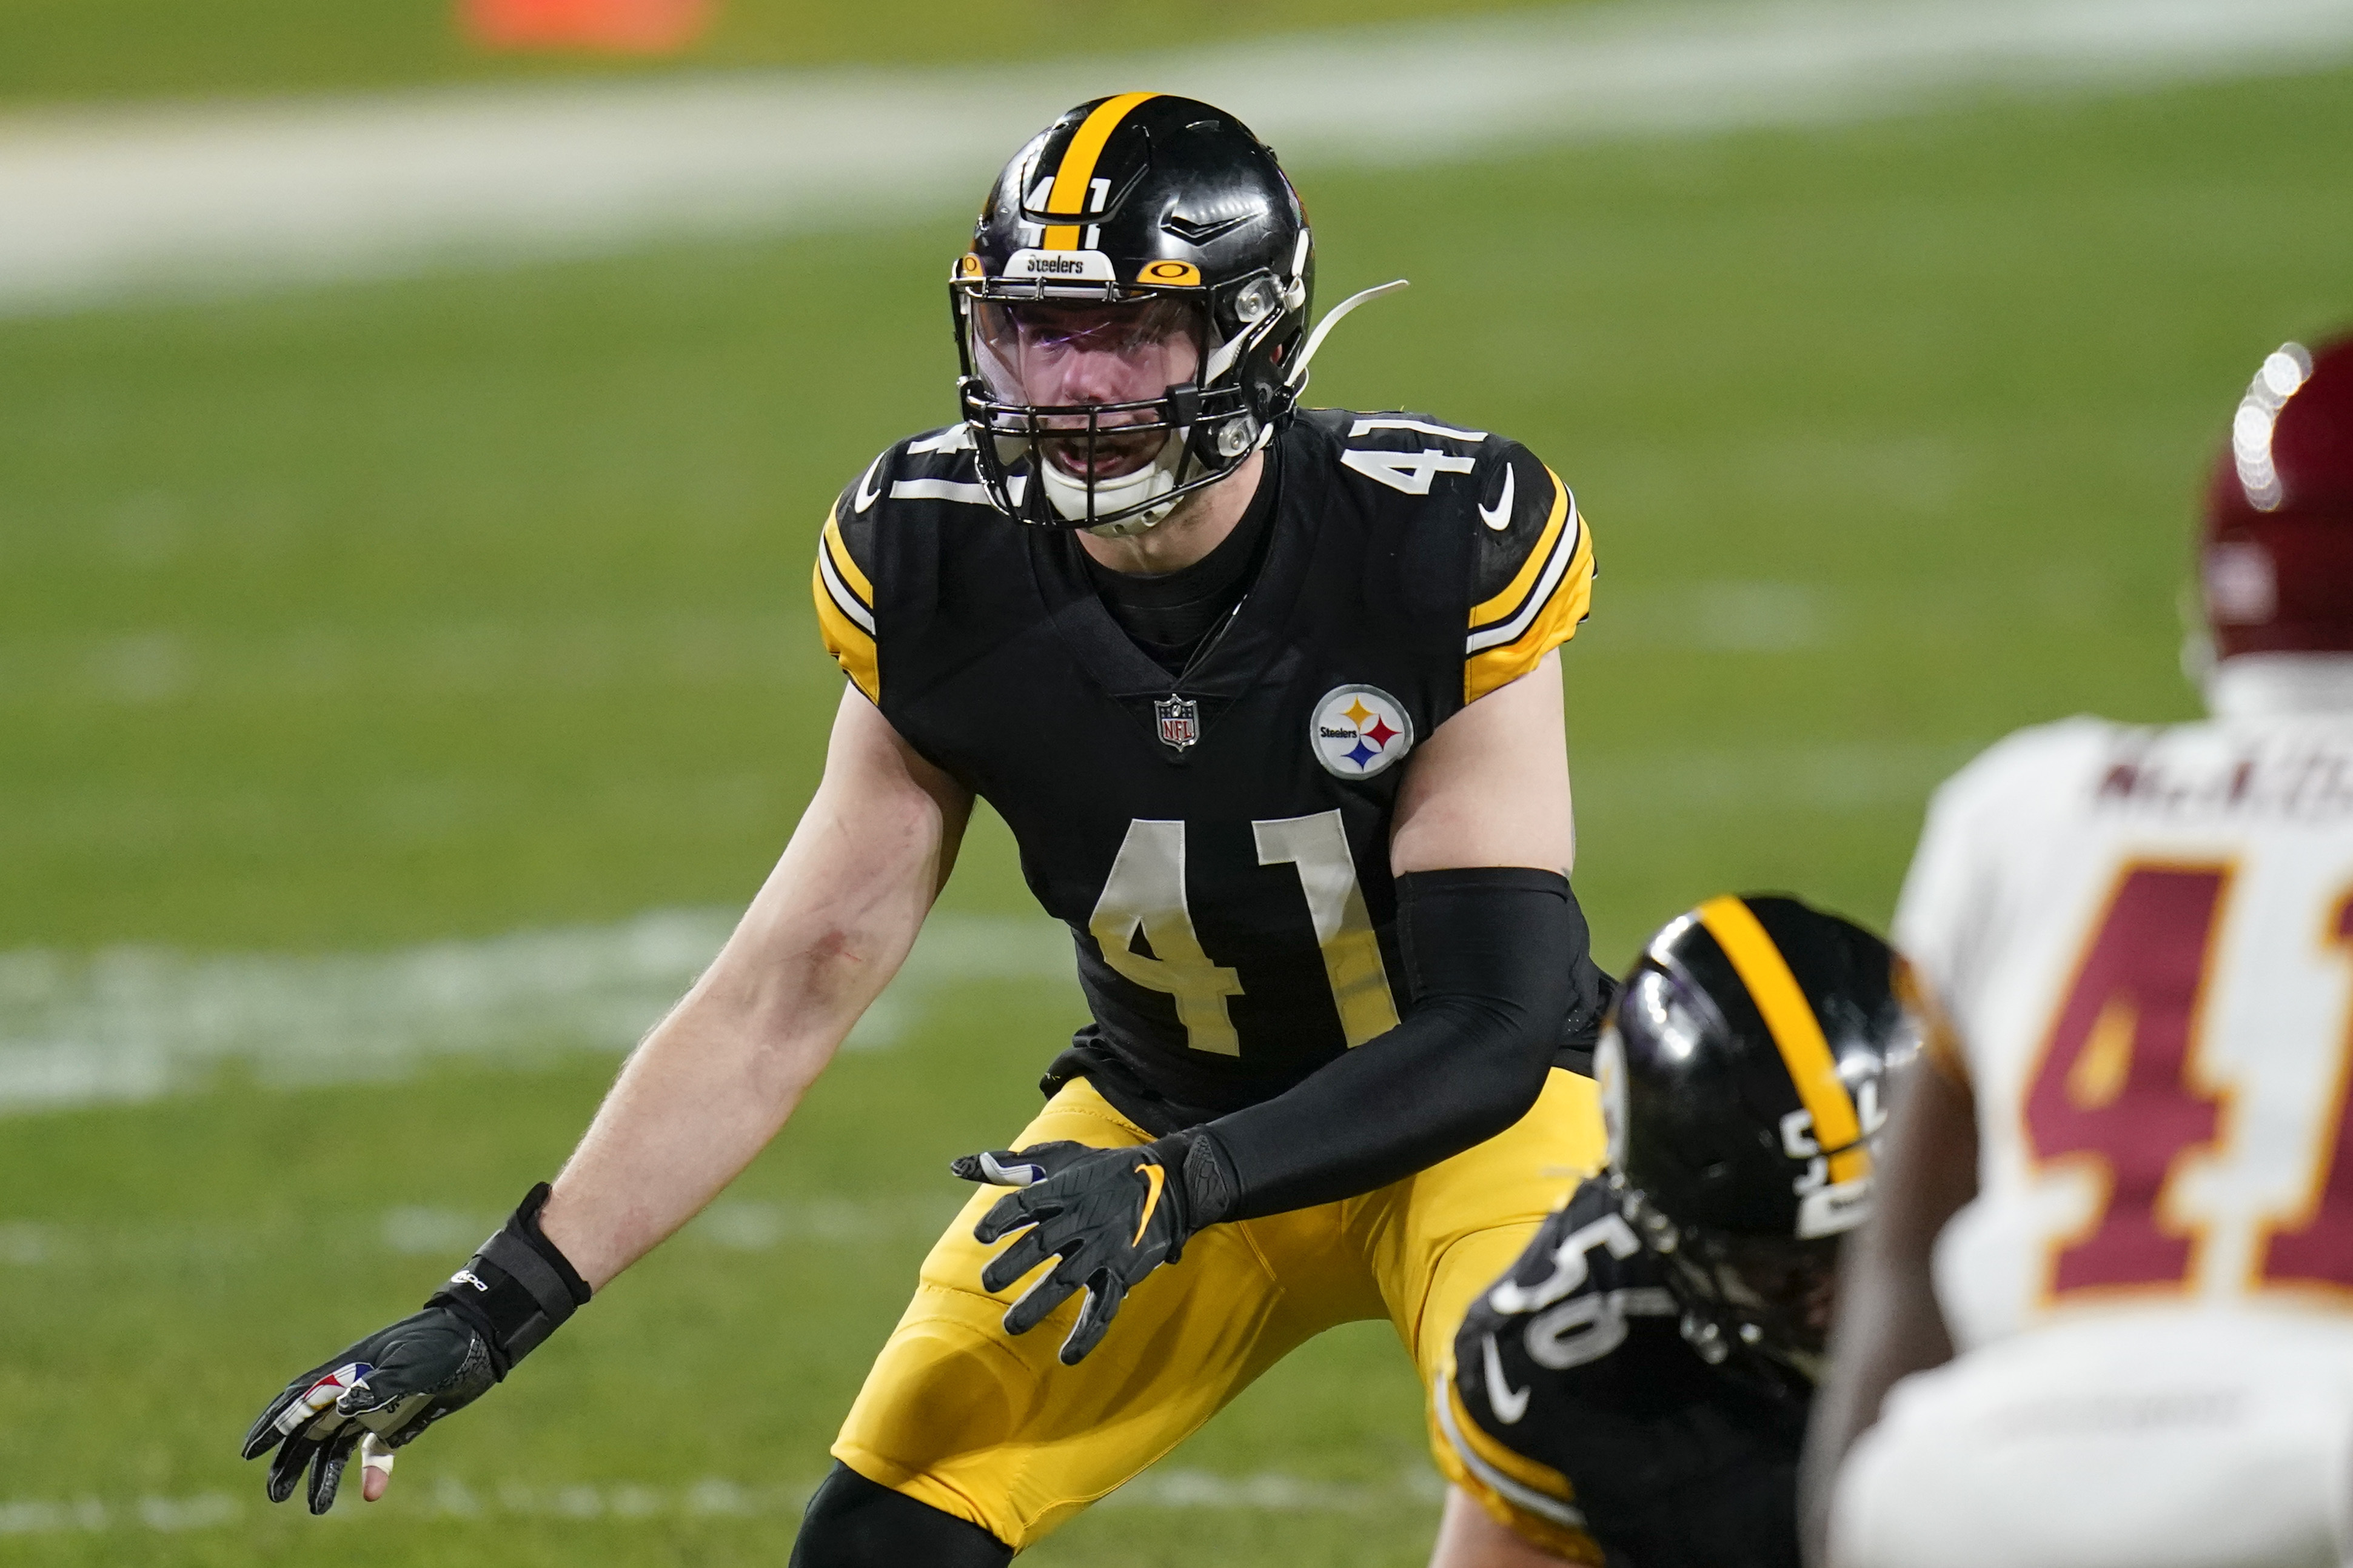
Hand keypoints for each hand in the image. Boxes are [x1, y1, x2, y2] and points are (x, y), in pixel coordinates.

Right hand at [239, 1307, 496, 1512]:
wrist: (478, 1339)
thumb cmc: (440, 1343)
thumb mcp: (411, 1361)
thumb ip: (379, 1384)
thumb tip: (344, 1407)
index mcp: (347, 1371)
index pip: (299, 1400)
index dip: (273, 1425)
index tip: (250, 1452)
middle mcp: (354, 1391)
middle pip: (310, 1431)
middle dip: (290, 1461)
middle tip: (276, 1494)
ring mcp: (375, 1407)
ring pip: (337, 1447)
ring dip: (322, 1476)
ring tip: (316, 1508)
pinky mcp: (398, 1420)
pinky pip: (376, 1451)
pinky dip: (373, 1471)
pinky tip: (372, 1494)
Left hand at [952, 1134, 1200, 1364]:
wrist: (1169, 1184)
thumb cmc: (1103, 1170)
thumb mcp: (1060, 1157)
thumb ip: (1009, 1166)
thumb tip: (956, 1167)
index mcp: (1065, 1189)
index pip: (1027, 1202)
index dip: (1002, 1218)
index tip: (981, 1235)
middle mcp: (1083, 1219)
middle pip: (1043, 1242)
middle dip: (1014, 1263)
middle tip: (987, 1282)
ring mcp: (1104, 1248)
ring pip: (1068, 1279)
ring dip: (1039, 1303)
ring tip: (1011, 1326)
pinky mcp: (1122, 1272)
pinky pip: (1105, 1308)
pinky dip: (1088, 1334)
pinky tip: (1067, 1356)